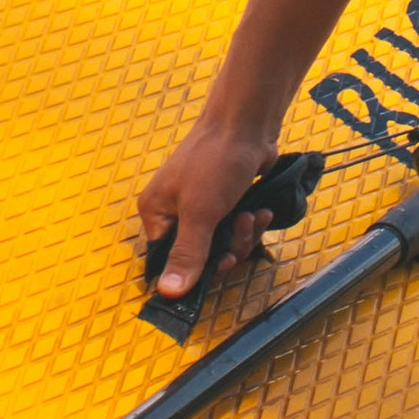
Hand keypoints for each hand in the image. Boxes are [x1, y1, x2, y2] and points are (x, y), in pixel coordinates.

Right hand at [138, 123, 280, 300]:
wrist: (247, 124)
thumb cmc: (216, 160)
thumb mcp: (200, 213)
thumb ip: (187, 254)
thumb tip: (168, 293)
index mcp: (157, 213)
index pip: (169, 260)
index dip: (195, 270)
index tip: (220, 265)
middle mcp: (175, 212)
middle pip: (200, 256)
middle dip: (228, 248)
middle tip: (240, 230)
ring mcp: (202, 207)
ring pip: (223, 244)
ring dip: (242, 235)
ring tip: (251, 214)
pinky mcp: (225, 202)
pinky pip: (237, 229)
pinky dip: (251, 223)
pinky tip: (260, 211)